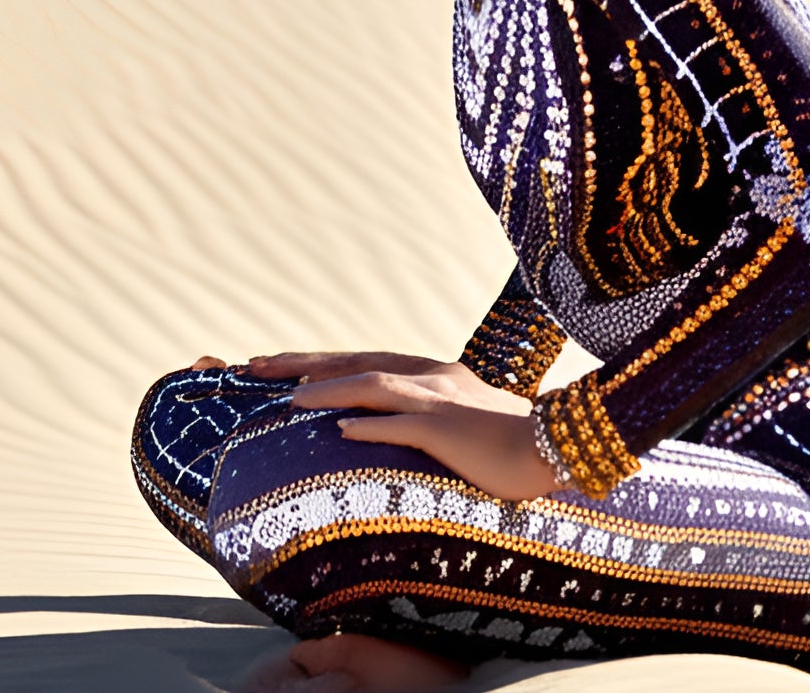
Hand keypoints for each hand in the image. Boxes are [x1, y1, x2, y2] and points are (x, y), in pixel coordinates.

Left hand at [289, 368, 561, 501]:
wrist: (556, 447)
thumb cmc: (506, 447)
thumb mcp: (455, 428)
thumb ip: (415, 424)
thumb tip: (360, 433)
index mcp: (430, 375)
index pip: (361, 362)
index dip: (315, 364)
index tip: (272, 367)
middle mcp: (431, 377)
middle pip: (355, 363)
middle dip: (302, 365)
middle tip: (253, 366)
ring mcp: (441, 399)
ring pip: (374, 385)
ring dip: (329, 390)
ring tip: (288, 400)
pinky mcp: (452, 427)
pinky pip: (406, 424)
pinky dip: (373, 424)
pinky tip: (342, 430)